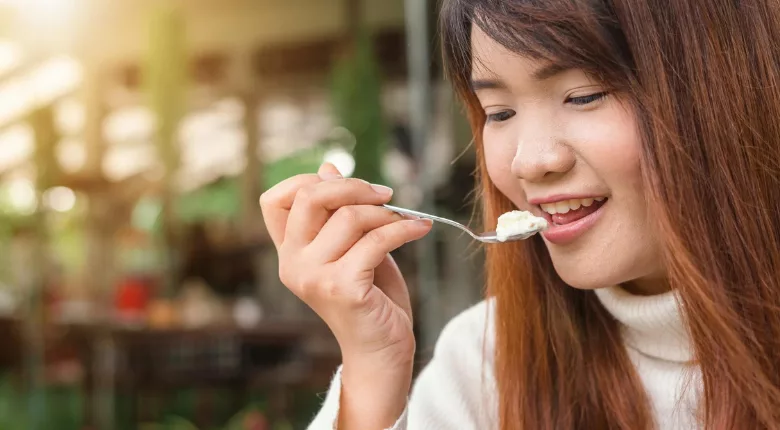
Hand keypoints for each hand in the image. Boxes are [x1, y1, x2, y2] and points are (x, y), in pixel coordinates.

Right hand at [260, 163, 431, 428]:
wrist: (382, 351)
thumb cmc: (370, 297)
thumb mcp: (353, 246)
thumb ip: (338, 212)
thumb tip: (328, 167)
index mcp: (289, 253)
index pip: (274, 200)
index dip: (308, 180)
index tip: (347, 183)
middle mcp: (292, 264)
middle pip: (310, 197)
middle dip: (353, 187)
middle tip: (385, 194)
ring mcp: (314, 277)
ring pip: (349, 217)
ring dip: (386, 213)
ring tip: (406, 221)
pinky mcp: (341, 288)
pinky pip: (377, 240)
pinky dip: (404, 229)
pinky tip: (420, 229)